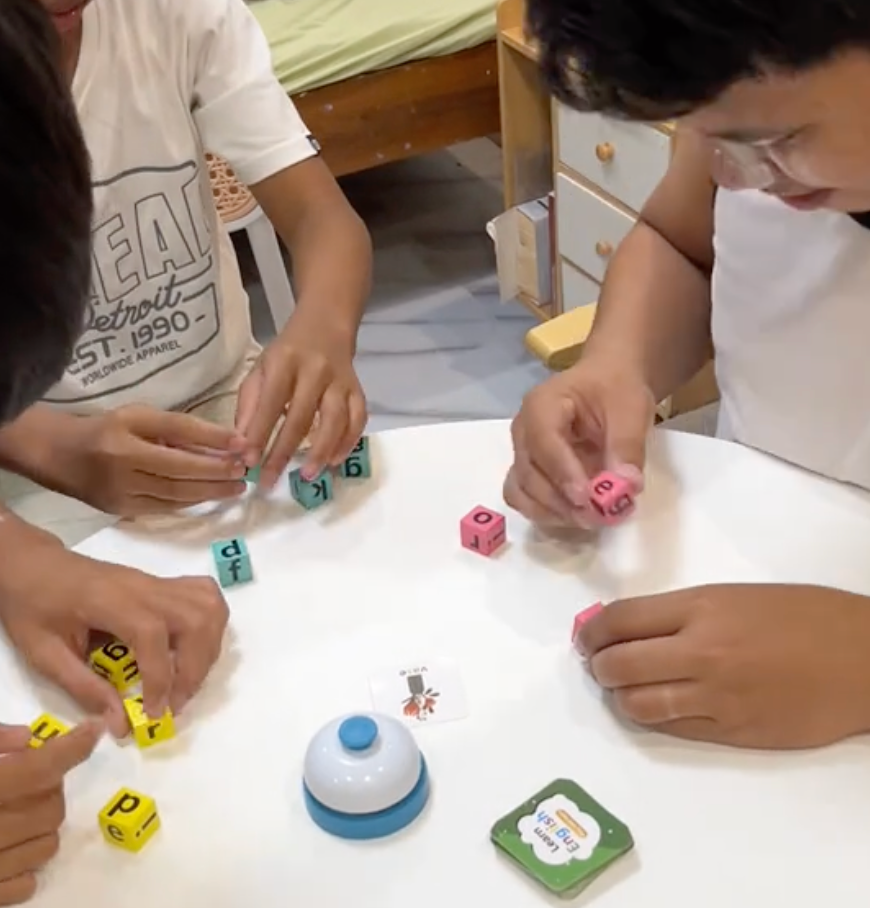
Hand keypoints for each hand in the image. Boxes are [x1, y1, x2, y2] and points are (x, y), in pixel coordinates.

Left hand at [0, 523, 228, 735]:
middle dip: (194, 670)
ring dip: (209, 648)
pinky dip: (211, 622)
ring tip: (187, 678)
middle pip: (195, 622)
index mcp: (111, 602)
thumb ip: (84, 688)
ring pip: (209, 608)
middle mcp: (144, 587)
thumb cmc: (33, 606)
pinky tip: (195, 645)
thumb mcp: (43, 654)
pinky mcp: (162, 583)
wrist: (33, 565)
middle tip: (175, 703)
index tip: (153, 714)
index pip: (153, 637)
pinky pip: (205, 595)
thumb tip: (120, 723)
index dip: (160, 680)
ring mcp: (158, 582)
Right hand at [0, 719, 101, 904]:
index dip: (72, 747)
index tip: (94, 729)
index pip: (39, 768)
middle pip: (51, 808)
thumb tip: (28, 737)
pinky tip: (6, 850)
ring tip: (12, 816)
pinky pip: (27, 882)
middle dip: (48, 790)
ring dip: (39, 827)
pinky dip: (24, 865)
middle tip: (28, 782)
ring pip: (47, 845)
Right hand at [60, 404, 247, 515]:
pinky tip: (210, 496)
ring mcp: (120, 490)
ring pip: (175, 494)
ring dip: (211, 491)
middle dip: (217, 471)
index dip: (212, 437)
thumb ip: (177, 429)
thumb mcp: (140, 417)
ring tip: (236, 487)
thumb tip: (223, 443)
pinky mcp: (121, 510)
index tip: (242, 442)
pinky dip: (191, 502)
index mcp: (126, 429)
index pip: (177, 430)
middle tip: (244, 470)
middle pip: (179, 469)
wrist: (60, 455)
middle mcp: (121, 460)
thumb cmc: (108, 430)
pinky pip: (165, 507)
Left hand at [235, 316, 366, 486]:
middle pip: (301, 417)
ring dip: (321, 451)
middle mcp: (315, 370)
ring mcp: (340, 381)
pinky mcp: (358, 390)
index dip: (259, 434)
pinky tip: (334, 460)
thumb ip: (250, 406)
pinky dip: (348, 442)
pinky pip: (358, 419)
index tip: (248, 462)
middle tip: (271, 480)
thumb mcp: (260, 370)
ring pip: (335, 420)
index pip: (270, 403)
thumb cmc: (286, 355)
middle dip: (284, 452)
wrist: (325, 326)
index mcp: (284, 362)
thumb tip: (242, 446)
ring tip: (307, 475)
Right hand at [504, 360, 653, 527]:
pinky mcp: (530, 473)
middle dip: (561, 500)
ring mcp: (523, 454)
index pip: (543, 441)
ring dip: (553, 511)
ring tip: (591, 519)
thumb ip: (627, 445)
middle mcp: (523, 431)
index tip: (588, 498)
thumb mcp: (631, 408)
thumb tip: (626, 485)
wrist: (610, 384)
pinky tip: (576, 516)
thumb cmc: (616, 388)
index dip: (562, 472)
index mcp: (542, 405)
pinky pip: (526, 500)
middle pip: (528, 472)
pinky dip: (547, 513)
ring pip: (521, 491)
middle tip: (598, 515)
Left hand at [577, 584, 869, 748]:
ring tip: (624, 687)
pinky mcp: (733, 733)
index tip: (586, 637)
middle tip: (599, 663)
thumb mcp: (734, 596)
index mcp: (701, 608)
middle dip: (598, 666)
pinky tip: (657, 707)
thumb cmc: (803, 615)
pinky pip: (672, 729)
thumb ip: (679, 612)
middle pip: (619, 665)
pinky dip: (653, 718)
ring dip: (619, 696)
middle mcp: (701, 652)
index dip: (592, 631)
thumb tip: (626, 626)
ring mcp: (716, 697)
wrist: (864, 659)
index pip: (620, 620)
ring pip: (637, 705)